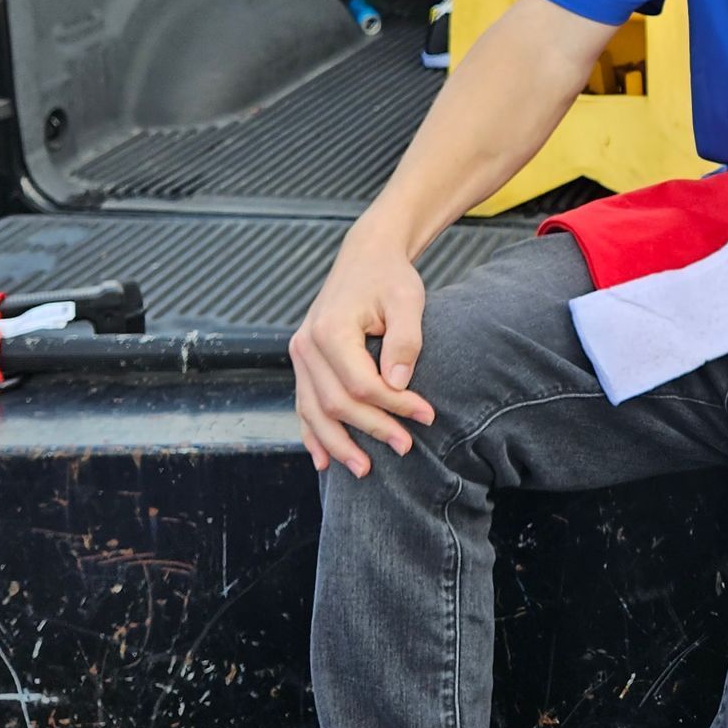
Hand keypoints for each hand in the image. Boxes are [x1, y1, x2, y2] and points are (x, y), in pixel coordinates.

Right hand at [288, 229, 435, 477]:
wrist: (366, 257)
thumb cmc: (390, 278)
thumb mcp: (407, 300)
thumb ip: (404, 341)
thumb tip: (398, 385)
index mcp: (331, 329)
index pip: (361, 384)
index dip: (394, 405)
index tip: (427, 416)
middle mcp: (307, 345)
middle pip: (336, 403)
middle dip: (372, 429)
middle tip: (406, 448)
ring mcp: (300, 355)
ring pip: (314, 411)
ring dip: (338, 444)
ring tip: (364, 470)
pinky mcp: (303, 362)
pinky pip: (303, 405)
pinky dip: (313, 434)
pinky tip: (323, 460)